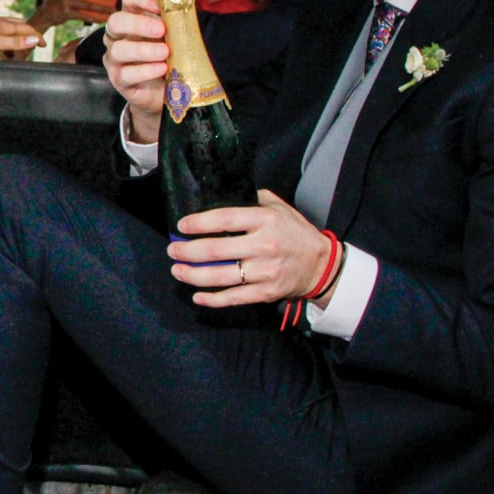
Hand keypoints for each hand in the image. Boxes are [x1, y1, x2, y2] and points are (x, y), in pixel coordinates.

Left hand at [0, 14, 43, 55]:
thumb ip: (15, 42)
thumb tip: (35, 39)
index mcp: (4, 25)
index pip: (26, 28)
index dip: (36, 37)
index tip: (44, 45)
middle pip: (16, 27)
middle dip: (24, 36)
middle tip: (31, 46)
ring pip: (2, 33)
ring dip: (9, 43)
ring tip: (10, 55)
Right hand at [100, 0, 169, 141]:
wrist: (165, 91)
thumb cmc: (168, 57)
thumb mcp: (173, 37)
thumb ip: (176, 22)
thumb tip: (186, 6)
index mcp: (132, 18)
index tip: (161, 6)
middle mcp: (118, 36)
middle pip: (116, 21)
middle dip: (139, 24)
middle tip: (161, 30)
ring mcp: (115, 58)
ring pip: (119, 49)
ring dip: (144, 50)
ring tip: (165, 52)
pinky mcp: (118, 79)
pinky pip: (126, 73)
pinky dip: (146, 70)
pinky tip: (161, 68)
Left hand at [166, 190, 333, 307]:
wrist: (320, 264)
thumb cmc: (294, 231)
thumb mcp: (277, 207)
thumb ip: (251, 199)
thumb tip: (219, 194)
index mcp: (265, 220)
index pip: (224, 219)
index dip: (198, 223)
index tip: (181, 225)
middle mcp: (265, 245)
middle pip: (215, 251)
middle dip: (187, 251)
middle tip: (172, 250)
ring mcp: (265, 272)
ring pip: (220, 276)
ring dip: (192, 275)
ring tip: (178, 270)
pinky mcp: (266, 292)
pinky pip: (233, 298)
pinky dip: (212, 299)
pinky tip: (197, 295)